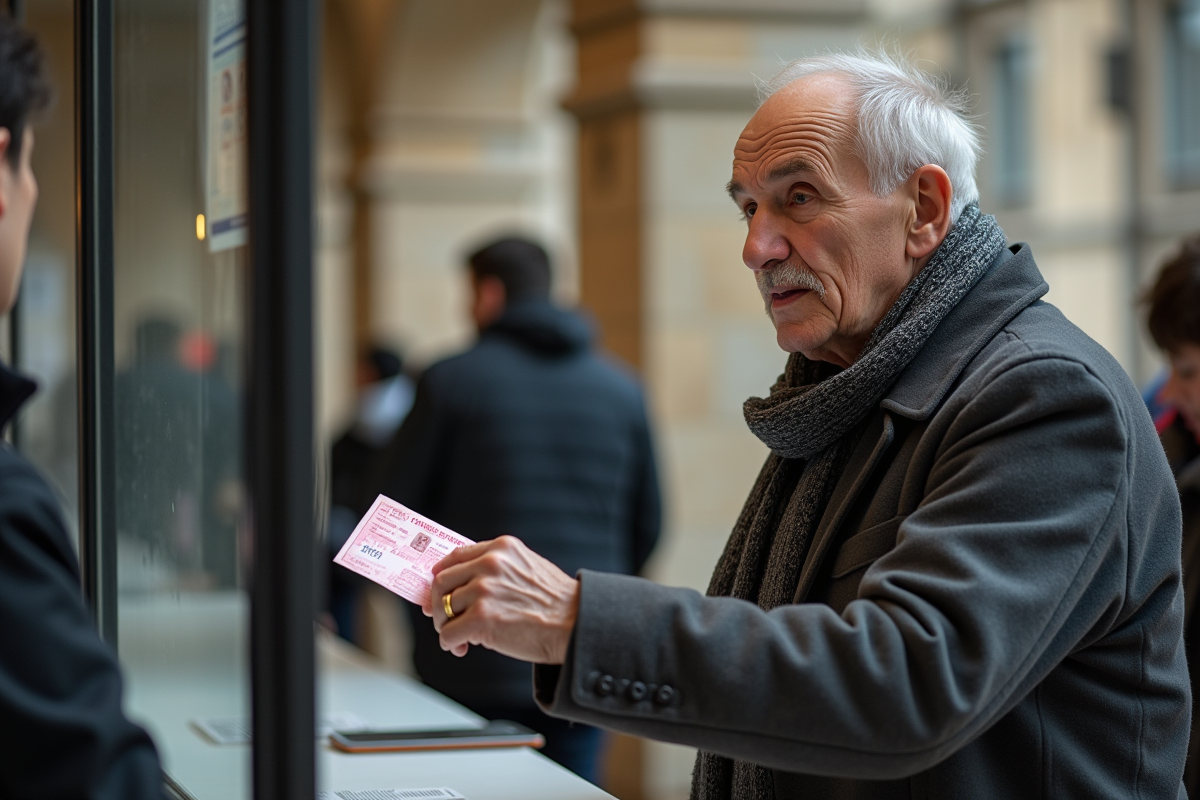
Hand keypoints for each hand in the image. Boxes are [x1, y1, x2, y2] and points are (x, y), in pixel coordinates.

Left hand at [421, 536, 578, 663]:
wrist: (574, 625)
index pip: (455, 556)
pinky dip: (451, 644)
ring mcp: (483, 590)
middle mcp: (489, 564)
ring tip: (461, 640)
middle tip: (445, 620)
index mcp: (501, 549)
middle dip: (439, 605)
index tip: (437, 590)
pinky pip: (447, 633)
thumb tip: (463, 585)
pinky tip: (462, 648)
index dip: (442, 576)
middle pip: (441, 582)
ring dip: (447, 628)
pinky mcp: (480, 618)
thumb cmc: (555, 603)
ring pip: (442, 610)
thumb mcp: (528, 567)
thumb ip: (497, 568)